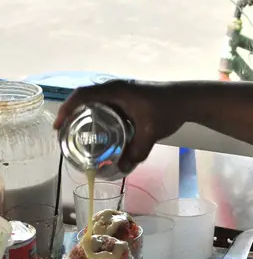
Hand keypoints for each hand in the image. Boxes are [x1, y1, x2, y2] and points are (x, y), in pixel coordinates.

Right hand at [54, 80, 177, 173]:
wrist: (187, 99)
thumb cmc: (168, 110)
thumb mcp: (150, 134)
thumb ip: (136, 153)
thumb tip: (120, 170)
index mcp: (116, 91)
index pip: (82, 95)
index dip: (67, 109)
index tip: (59, 126)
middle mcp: (115, 88)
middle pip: (84, 97)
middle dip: (71, 113)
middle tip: (64, 133)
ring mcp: (121, 91)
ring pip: (95, 99)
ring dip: (83, 113)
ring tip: (75, 132)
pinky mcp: (128, 97)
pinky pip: (105, 103)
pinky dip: (96, 113)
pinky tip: (98, 129)